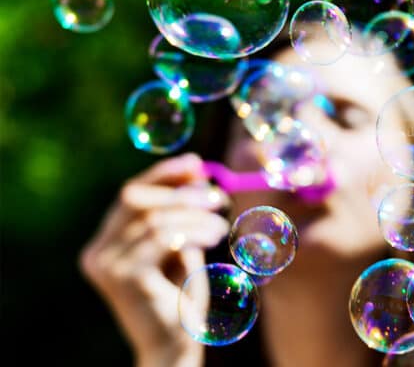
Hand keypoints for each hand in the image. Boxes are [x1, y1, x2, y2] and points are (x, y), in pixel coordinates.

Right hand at [79, 153, 229, 366]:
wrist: (174, 347)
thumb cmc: (181, 298)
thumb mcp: (182, 247)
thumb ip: (181, 215)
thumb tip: (196, 171)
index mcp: (106, 242)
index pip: (130, 195)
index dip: (162, 174)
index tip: (195, 162)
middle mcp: (97, 252)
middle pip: (134, 199)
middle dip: (179, 190)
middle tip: (217, 195)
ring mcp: (105, 265)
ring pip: (153, 218)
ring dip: (194, 214)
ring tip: (221, 224)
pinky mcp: (122, 277)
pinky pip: (160, 237)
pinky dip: (192, 230)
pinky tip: (214, 236)